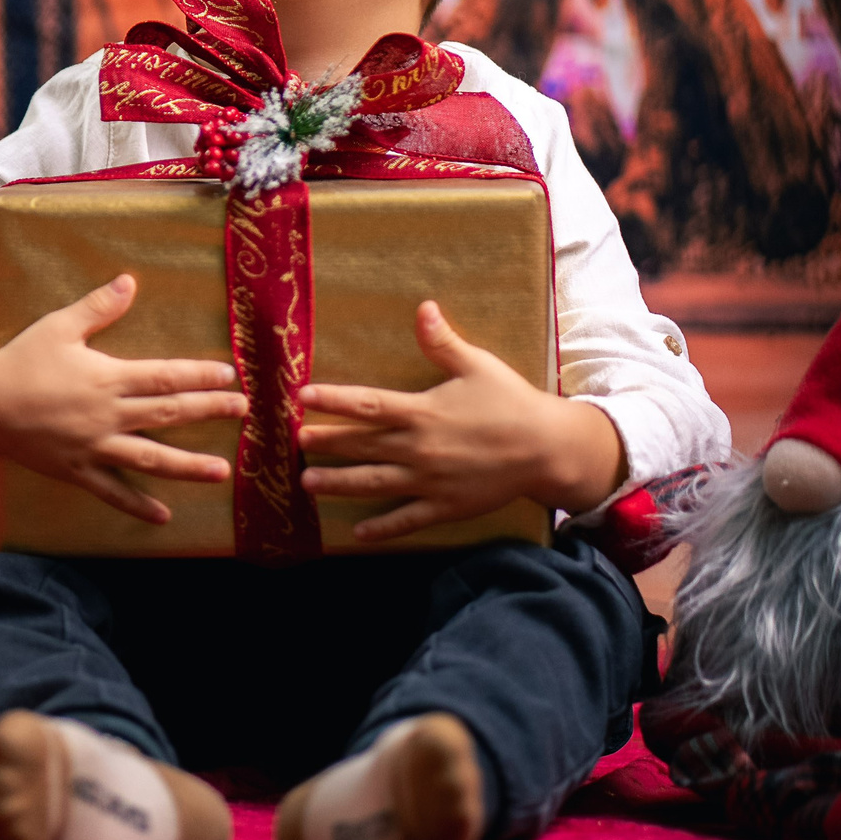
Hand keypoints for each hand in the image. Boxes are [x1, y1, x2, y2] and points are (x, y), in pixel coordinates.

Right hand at [0, 274, 246, 523]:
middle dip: (209, 411)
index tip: (230, 375)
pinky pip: (112, 493)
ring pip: (150, 459)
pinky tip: (164, 517)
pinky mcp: (77, 471)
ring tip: (223, 472)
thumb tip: (130, 281)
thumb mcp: (59, 326)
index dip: (199, 375)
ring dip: (189, 467)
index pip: (164, 377)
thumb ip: (98, 307)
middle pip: (168, 414)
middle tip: (244, 411)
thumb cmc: (21, 361)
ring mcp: (94, 447)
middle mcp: (108, 415)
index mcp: (108, 378)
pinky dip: (138, 506)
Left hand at [297, 300, 626, 542]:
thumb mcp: (477, 365)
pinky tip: (358, 533)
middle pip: (362, 445)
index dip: (333, 400)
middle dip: (326, 443)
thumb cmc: (510, 402)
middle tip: (295, 442)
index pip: (367, 405)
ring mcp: (428, 481)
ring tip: (308, 483)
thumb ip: (443, 342)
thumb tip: (423, 307)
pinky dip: (381, 528)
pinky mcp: (444, 506)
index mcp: (422, 411)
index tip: (302, 397)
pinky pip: (406, 519)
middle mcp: (418, 448)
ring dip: (338, 483)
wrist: (545, 448)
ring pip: (373, 484)